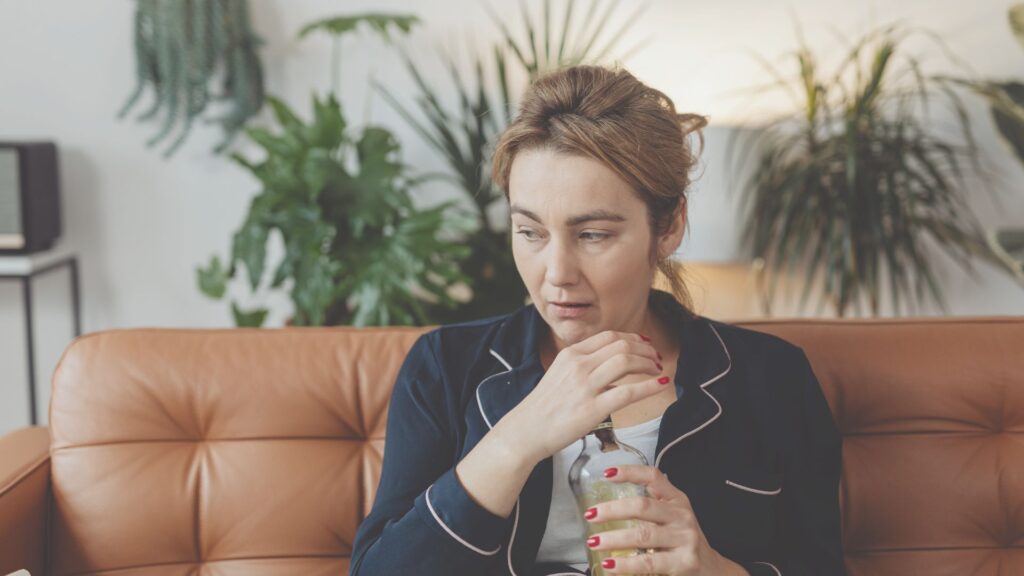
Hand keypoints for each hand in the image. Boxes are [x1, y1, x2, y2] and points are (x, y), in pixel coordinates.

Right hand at [498, 331, 667, 464]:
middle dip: (645, 350)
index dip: (632, 338)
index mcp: (570, 354)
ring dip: (648, 363)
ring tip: (658, 370)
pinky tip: (660, 385)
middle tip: (656, 358)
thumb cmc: (543, 407)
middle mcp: (578, 365)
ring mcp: (585, 386)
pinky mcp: (593, 409)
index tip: (644, 345)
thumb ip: (582, 365)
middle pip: (621, 345)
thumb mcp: (559, 374)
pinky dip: (648, 386)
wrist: (526, 430)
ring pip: (626, 362)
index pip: (609, 336)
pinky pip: (628, 392)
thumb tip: (610, 364)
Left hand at [583, 465, 736, 575]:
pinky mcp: (683, 562)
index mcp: (677, 500)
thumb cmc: (684, 541)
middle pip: (642, 507)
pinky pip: (648, 562)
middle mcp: (682, 516)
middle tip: (591, 515)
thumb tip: (606, 508)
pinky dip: (625, 565)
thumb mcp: (673, 517)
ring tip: (594, 542)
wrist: (712, 569)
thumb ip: (650, 508)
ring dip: (614, 538)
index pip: (653, 477)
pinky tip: (610, 564)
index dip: (630, 472)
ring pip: (643, 535)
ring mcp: (684, 539)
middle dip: (613, 510)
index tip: (607, 473)